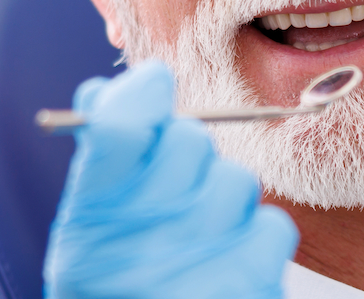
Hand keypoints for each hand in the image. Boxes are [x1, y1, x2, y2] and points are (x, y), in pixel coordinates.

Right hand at [45, 61, 298, 298]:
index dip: (138, 97)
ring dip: (222, 200)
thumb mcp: (89, 232)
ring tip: (197, 237)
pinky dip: (255, 240)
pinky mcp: (252, 286)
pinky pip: (273, 226)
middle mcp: (142, 243)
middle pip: (188, 141)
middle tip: (173, 186)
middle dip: (185, 153)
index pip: (117, 130)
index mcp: (91, 222)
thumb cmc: (118, 290)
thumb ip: (102, 162)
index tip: (152, 85)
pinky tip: (225, 264)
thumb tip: (104, 90)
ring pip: (235, 180)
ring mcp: (201, 265)